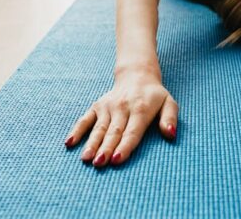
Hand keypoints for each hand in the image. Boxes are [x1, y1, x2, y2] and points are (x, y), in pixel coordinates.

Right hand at [63, 68, 178, 166]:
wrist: (137, 76)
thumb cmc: (155, 96)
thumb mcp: (169, 103)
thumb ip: (170, 118)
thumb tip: (171, 134)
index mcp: (141, 109)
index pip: (132, 132)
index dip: (125, 146)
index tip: (116, 159)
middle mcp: (122, 108)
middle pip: (113, 132)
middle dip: (106, 148)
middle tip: (99, 163)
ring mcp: (108, 107)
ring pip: (99, 128)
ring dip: (92, 143)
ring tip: (86, 158)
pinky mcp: (97, 106)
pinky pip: (85, 119)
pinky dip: (77, 130)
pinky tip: (69, 143)